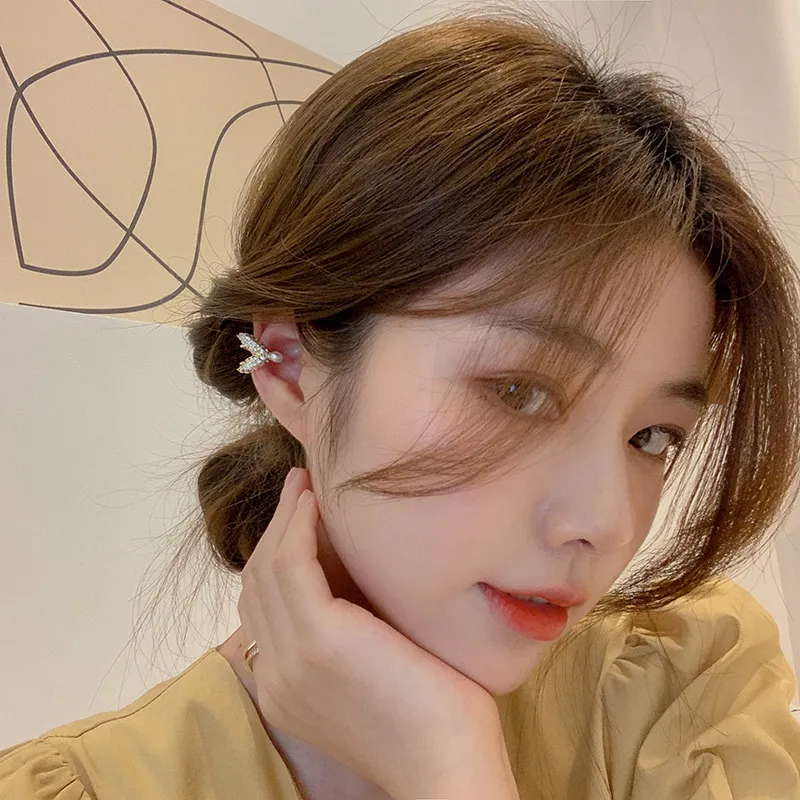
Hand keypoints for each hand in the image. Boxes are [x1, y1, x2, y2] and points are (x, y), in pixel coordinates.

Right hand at [236, 467, 509, 799]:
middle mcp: (275, 675)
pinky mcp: (318, 639)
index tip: (300, 518)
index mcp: (285, 686)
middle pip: (257, 583)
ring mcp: (291, 658)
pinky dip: (299, 527)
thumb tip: (353, 569)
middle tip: (299, 488)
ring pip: (269, 567)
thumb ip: (350, 630)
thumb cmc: (432, 718)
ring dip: (286, 518)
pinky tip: (317, 502)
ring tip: (306, 484)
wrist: (449, 768)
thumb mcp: (372, 670)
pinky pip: (292, 564)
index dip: (275, 556)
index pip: (261, 608)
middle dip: (275, 528)